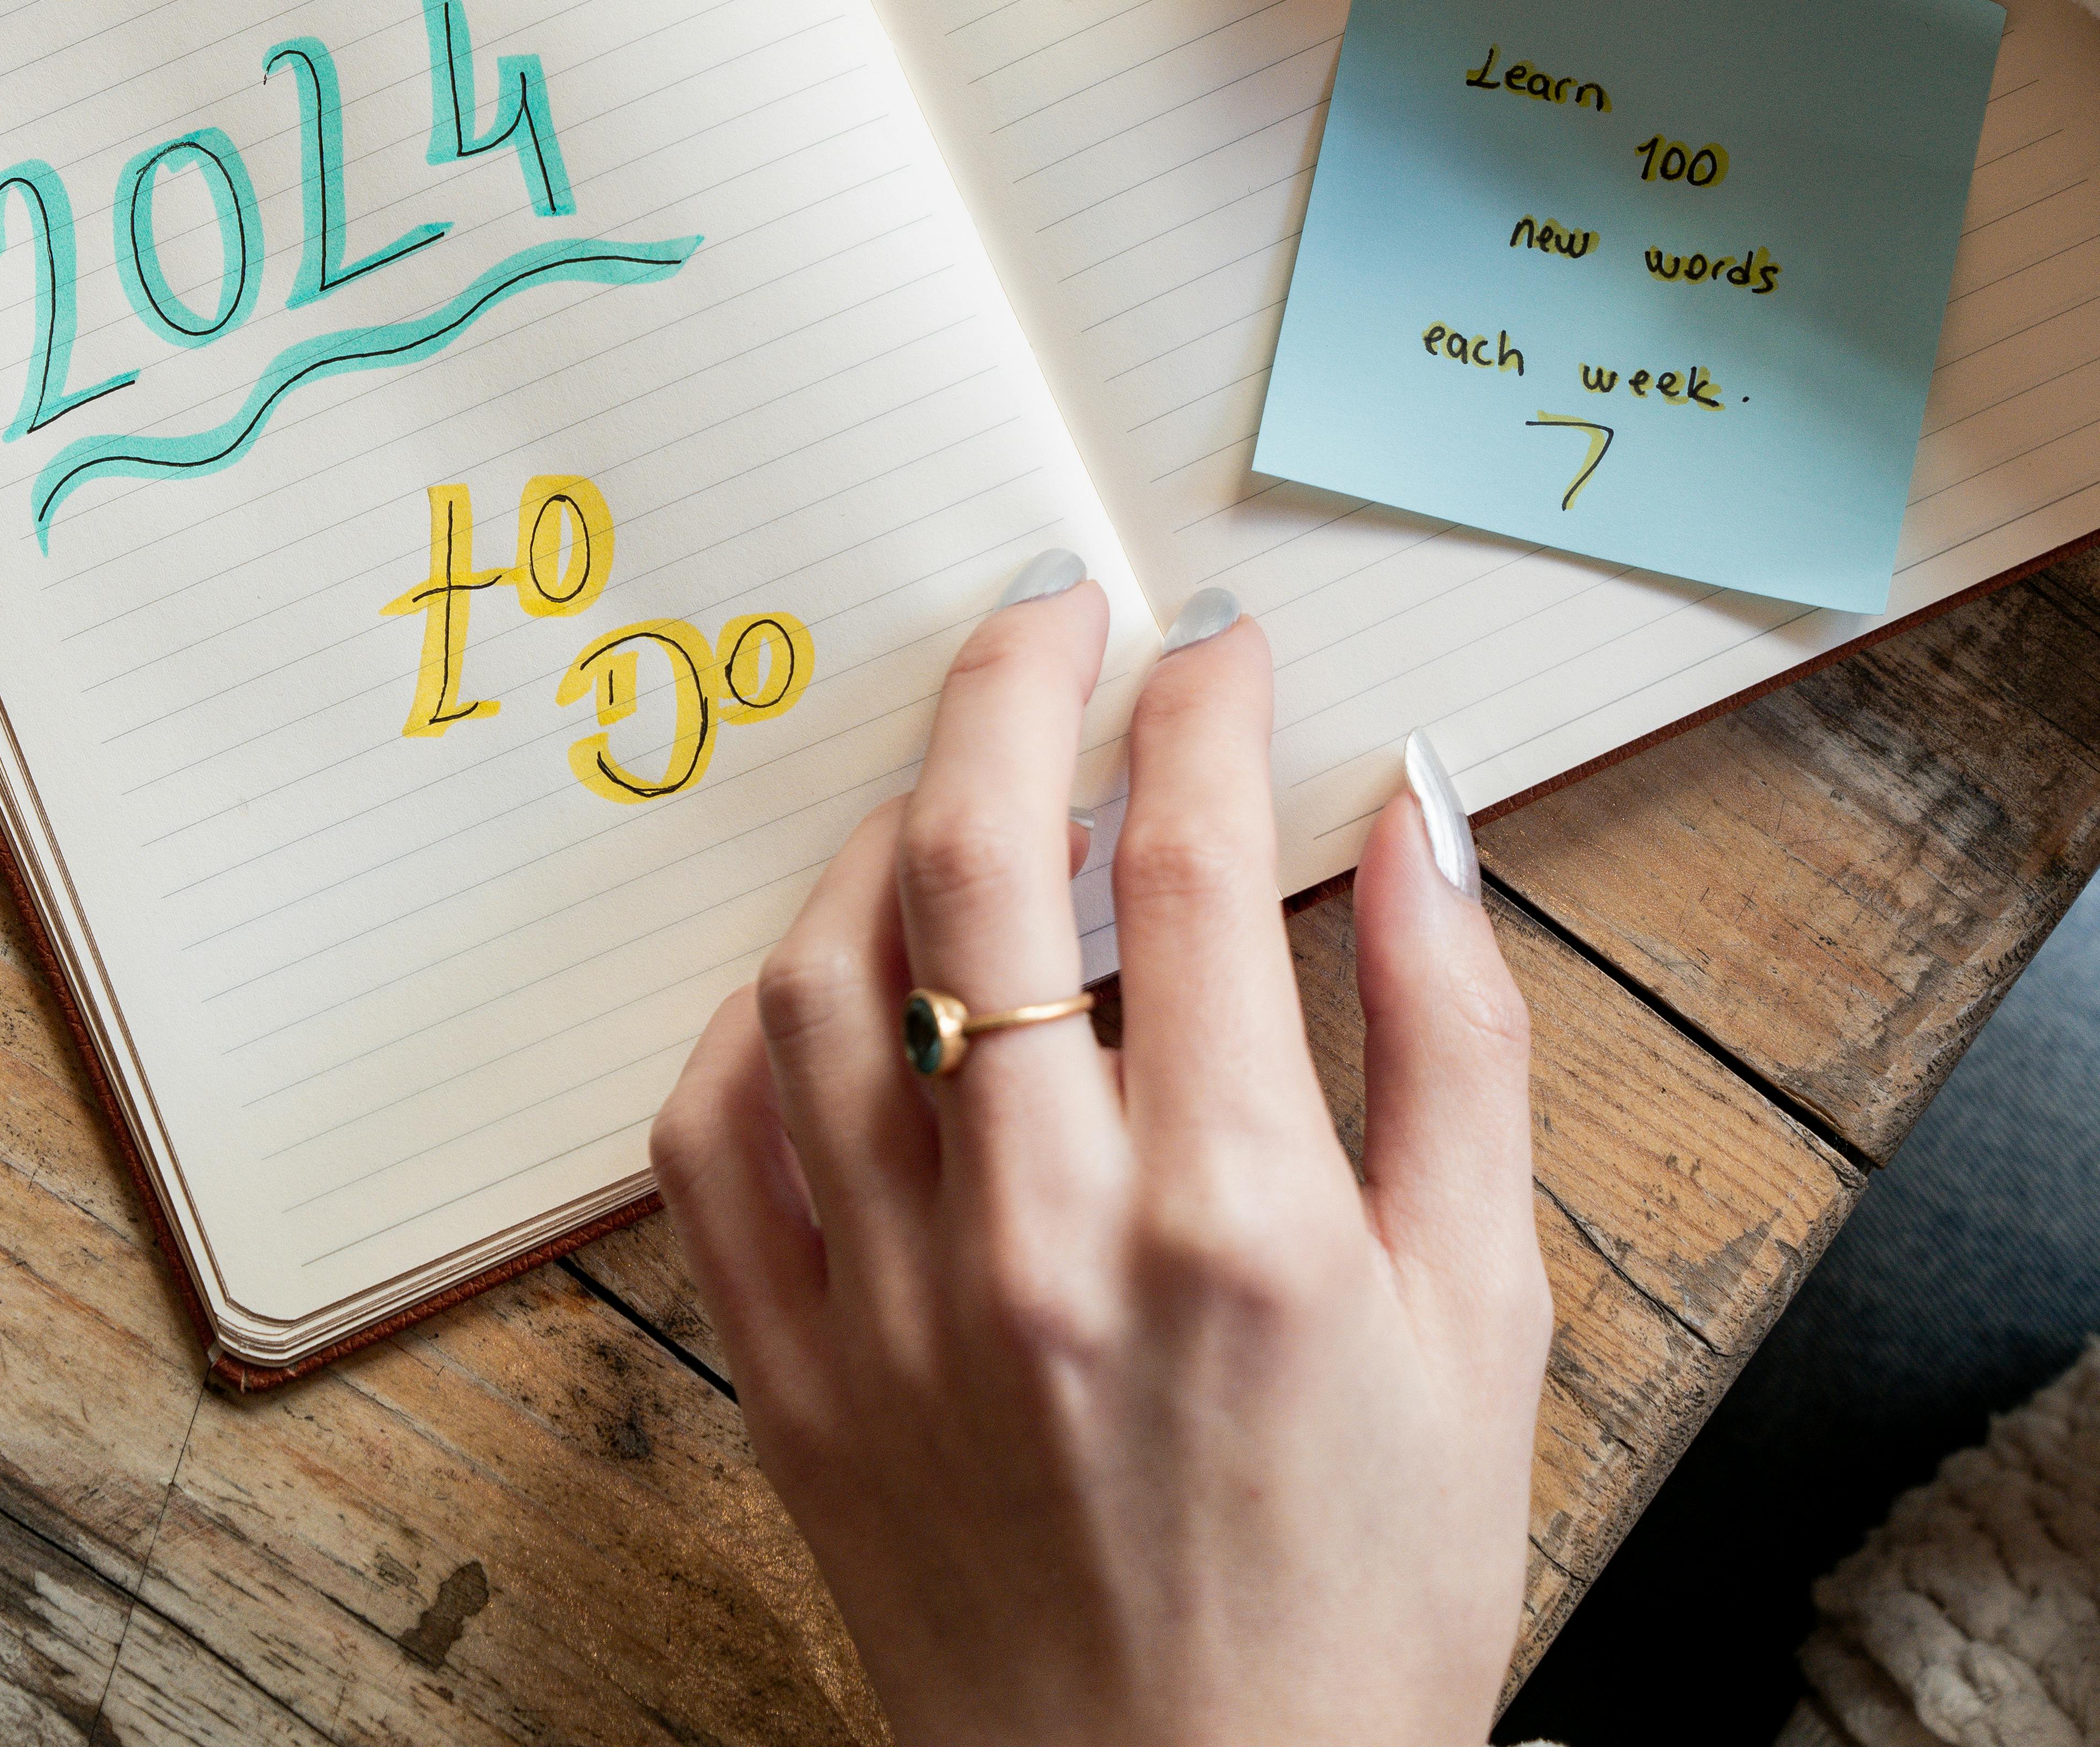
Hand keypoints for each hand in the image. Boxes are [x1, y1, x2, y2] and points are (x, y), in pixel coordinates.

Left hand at [651, 576, 1549, 1746]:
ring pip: (823, 976)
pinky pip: (713, 1143)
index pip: (1190, 857)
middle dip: (1012, 684)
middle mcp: (1044, 1238)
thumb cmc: (1372, 1588)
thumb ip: (1459, 1044)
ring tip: (953, 788)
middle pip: (978, 864)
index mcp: (1232, 1213)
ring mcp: (895, 1310)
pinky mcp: (794, 1383)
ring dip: (879, 836)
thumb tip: (1419, 819)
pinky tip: (833, 973)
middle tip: (1051, 611)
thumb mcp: (1486, 1316)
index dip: (1197, 706)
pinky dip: (754, 1017)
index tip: (1211, 644)